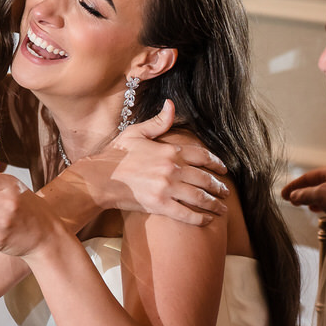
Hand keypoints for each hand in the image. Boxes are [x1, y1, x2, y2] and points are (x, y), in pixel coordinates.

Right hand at [62, 99, 230, 224]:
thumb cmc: (117, 154)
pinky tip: (207, 220)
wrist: (100, 177)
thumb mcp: (137, 132)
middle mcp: (172, 169)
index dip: (216, 163)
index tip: (223, 169)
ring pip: (199, 197)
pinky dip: (200, 218)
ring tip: (222, 208)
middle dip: (218, 186)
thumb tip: (171, 104)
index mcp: (170, 151)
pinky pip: (186, 213)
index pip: (202, 156)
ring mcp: (167, 188)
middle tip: (226, 192)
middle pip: (204, 178)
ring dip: (214, 203)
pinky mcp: (160, 205)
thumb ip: (158, 122)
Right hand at [281, 163, 325, 231]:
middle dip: (304, 193)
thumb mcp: (321, 195)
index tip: (283, 194)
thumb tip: (294, 195)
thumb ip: (305, 195)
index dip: (294, 186)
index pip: (308, 177)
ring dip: (316, 200)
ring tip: (307, 207)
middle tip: (293, 201)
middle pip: (318, 184)